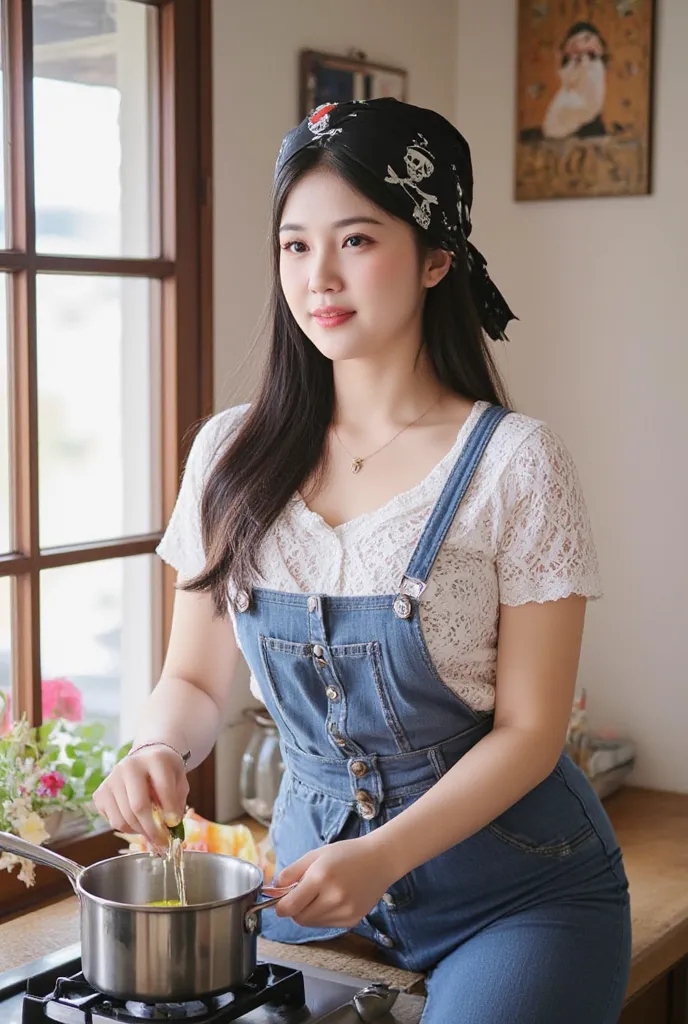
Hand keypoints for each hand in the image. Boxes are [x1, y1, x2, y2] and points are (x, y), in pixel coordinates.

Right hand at [93, 746, 188, 848]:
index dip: (170, 811)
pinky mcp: (100, 793)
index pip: (163, 789)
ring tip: (151, 832)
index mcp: (155, 759)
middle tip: (162, 841)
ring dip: (140, 832)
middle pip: (138, 806)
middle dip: (152, 829)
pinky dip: (127, 829)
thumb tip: (170, 827)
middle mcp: (130, 766)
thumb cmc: (164, 772)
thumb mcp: (179, 780)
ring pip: (123, 819)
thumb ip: (177, 801)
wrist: (145, 758)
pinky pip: (113, 821)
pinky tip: (137, 822)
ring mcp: (111, 779)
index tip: (174, 824)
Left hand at [273, 836, 396, 928]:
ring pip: (312, 923)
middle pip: (299, 918)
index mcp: (321, 877)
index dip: (280, 906)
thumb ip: (291, 872)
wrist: (380, 860)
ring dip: (308, 913)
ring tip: (320, 894)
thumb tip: (273, 890)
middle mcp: (333, 897)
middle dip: (294, 909)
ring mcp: (344, 912)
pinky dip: (323, 915)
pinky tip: (333, 900)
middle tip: (302, 894)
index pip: (289, 907)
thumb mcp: (315, 855)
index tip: (280, 901)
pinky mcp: (352, 921)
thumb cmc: (347, 854)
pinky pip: (327, 924)